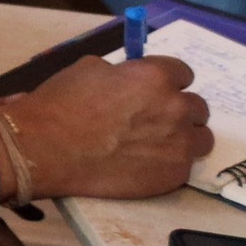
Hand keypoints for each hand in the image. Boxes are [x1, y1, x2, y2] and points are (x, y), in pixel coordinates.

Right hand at [6, 54, 212, 201]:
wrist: (45, 149)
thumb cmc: (59, 105)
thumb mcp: (87, 70)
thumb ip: (120, 74)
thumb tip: (127, 80)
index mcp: (155, 77)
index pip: (183, 73)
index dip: (167, 81)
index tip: (154, 89)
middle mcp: (175, 108)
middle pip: (197, 106)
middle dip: (178, 110)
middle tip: (153, 118)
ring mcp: (179, 144)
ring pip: (201, 138)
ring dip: (183, 137)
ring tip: (155, 143)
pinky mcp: (174, 175)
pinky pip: (184, 165)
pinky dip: (168, 162)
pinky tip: (142, 162)